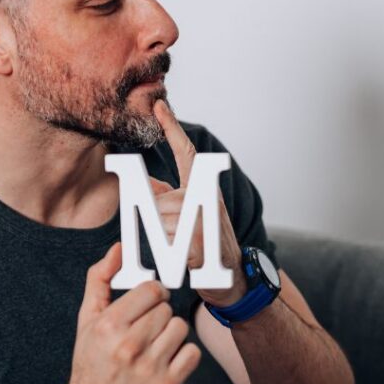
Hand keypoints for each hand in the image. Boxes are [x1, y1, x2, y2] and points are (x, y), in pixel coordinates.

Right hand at [64, 241, 201, 383]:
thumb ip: (100, 279)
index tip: (148, 304)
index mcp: (109, 325)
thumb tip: (118, 249)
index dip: (153, 295)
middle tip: (146, 331)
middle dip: (158, 317)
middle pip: (167, 310)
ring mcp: (149, 367)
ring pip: (181, 329)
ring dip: (171, 335)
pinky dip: (183, 356)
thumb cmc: (91, 360)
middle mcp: (128, 346)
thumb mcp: (87, 318)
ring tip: (154, 346)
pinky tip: (166, 361)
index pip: (151, 290)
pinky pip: (192, 354)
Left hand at [149, 99, 246, 305]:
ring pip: (158, 220)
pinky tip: (188, 258)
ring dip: (164, 238)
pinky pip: (164, 241)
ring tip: (186, 247)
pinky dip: (170, 253)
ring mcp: (203, 218)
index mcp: (204, 187)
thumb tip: (147, 182)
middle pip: (157, 199)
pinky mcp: (198, 241)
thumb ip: (169, 196)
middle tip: (181, 235)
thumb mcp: (192, 215)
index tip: (160, 105)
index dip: (172, 128)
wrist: (235, 278)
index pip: (186, 153)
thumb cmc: (210, 245)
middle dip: (158, 218)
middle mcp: (206, 197)